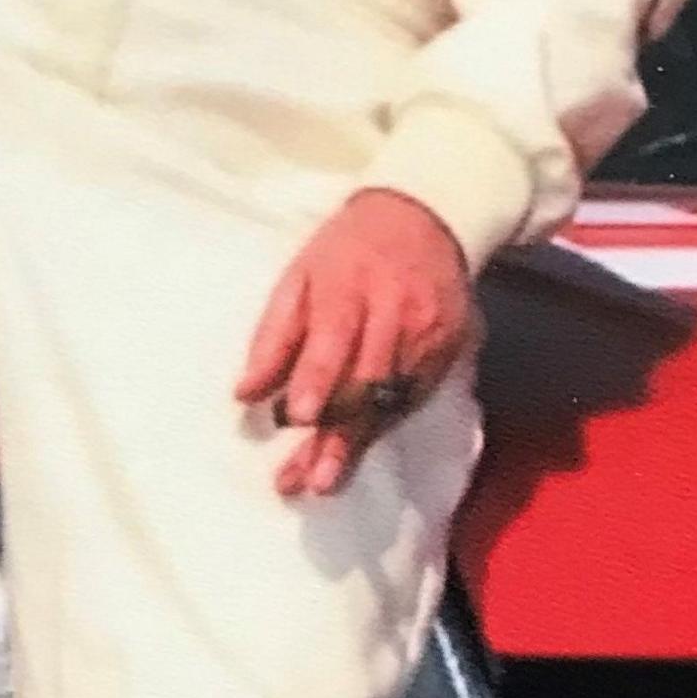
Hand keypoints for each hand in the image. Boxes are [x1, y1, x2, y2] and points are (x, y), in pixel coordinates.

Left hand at [236, 189, 473, 498]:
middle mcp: (395, 313)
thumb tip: (245, 392)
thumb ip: (274, 333)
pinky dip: (383, 427)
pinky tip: (357, 451)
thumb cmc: (347, 249)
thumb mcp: (300, 274)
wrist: (427, 216)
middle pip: (365, 383)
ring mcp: (429, 335)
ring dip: (356, 444)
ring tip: (324, 481)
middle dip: (335, 434)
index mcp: (350, 286)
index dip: (318, 379)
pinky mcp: (450, 350)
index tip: (299, 416)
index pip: (334, 339)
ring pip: (391, 400)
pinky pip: (415, 398)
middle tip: (306, 479)